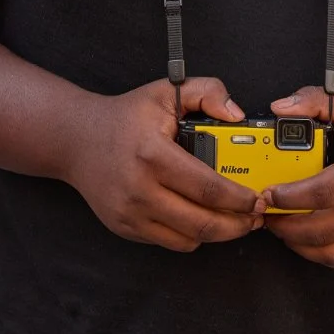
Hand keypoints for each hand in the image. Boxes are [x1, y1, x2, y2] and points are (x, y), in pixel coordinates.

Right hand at [62, 77, 266, 252]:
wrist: (76, 139)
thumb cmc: (125, 116)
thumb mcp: (166, 91)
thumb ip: (207, 91)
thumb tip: (236, 114)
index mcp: (153, 154)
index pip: (207, 188)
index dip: (239, 199)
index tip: (258, 199)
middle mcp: (140, 189)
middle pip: (202, 223)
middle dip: (237, 225)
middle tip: (256, 217)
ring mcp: (130, 213)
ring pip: (188, 239)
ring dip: (218, 234)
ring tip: (235, 221)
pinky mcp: (125, 228)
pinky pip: (169, 242)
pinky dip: (191, 235)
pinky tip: (202, 218)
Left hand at [263, 87, 333, 269]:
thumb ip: (316, 100)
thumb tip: (280, 108)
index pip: (326, 192)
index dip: (291, 197)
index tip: (268, 193)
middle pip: (326, 229)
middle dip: (287, 226)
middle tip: (265, 213)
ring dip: (301, 245)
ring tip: (280, 227)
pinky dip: (322, 255)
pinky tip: (304, 239)